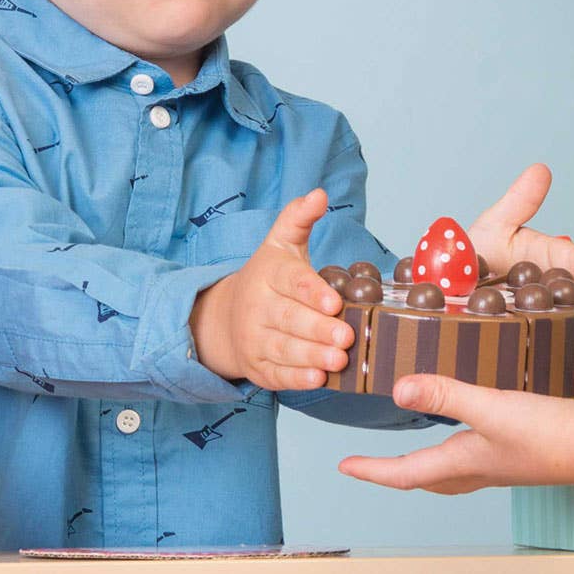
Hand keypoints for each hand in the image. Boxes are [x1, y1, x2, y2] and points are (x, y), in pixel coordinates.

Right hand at [190, 188, 353, 390]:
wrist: (225, 318)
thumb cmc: (268, 277)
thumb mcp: (280, 242)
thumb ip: (299, 218)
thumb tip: (319, 194)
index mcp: (267, 274)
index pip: (291, 282)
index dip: (313, 292)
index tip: (335, 301)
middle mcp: (258, 308)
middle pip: (290, 319)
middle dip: (319, 329)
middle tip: (348, 336)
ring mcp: (255, 340)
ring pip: (284, 350)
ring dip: (312, 356)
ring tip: (340, 358)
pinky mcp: (258, 368)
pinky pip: (277, 375)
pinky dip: (297, 379)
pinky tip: (319, 378)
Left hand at [340, 373, 573, 494]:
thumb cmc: (547, 432)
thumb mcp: (491, 407)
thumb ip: (447, 395)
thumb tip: (398, 391)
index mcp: (463, 462)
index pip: (405, 472)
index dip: (372, 470)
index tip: (344, 466)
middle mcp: (479, 468)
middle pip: (428, 478)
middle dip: (400, 472)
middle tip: (376, 464)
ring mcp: (503, 462)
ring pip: (454, 469)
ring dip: (432, 461)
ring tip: (423, 441)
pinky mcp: (524, 450)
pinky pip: (480, 453)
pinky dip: (465, 443)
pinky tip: (479, 424)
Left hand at [467, 164, 573, 339]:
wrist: (442, 293)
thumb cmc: (470, 254)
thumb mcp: (494, 226)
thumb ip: (519, 201)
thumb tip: (541, 169)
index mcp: (543, 257)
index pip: (568, 258)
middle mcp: (548, 285)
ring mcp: (542, 312)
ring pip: (572, 317)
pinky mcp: (532, 336)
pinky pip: (555, 342)